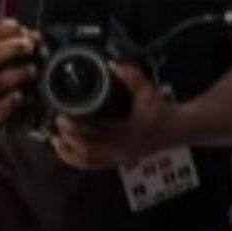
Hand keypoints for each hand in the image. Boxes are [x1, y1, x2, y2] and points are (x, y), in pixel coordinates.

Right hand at [0, 19, 39, 128]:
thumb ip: (18, 41)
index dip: (4, 30)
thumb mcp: (6, 50)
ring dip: (16, 74)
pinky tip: (20, 96)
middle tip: (30, 46)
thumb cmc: (1, 70)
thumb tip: (35, 36)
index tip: (21, 29)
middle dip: (11, 48)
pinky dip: (8, 102)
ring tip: (32, 70)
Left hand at [51, 65, 173, 171]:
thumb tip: (114, 65)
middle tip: (56, 125)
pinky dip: (77, 159)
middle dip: (67, 140)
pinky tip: (67, 149)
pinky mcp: (117, 160)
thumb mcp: (148, 92)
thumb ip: (132, 77)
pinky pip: (92, 165)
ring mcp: (118, 159)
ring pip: (87, 164)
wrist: (177, 129)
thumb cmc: (162, 112)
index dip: (74, 129)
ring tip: (54, 140)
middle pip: (85, 154)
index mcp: (125, 138)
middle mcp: (120, 153)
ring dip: (68, 153)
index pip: (93, 138)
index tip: (62, 116)